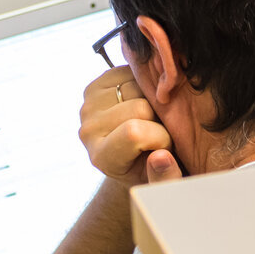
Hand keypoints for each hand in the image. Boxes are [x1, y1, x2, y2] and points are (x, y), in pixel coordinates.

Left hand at [79, 66, 176, 184]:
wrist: (133, 158)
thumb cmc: (153, 172)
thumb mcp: (163, 183)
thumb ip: (165, 178)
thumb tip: (161, 157)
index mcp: (102, 156)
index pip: (134, 132)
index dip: (160, 138)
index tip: (164, 149)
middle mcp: (89, 129)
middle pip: (139, 107)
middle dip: (160, 118)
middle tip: (160, 132)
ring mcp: (90, 104)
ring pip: (138, 85)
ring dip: (154, 99)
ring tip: (153, 118)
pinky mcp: (98, 84)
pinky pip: (132, 70)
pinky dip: (146, 83)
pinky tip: (146, 100)